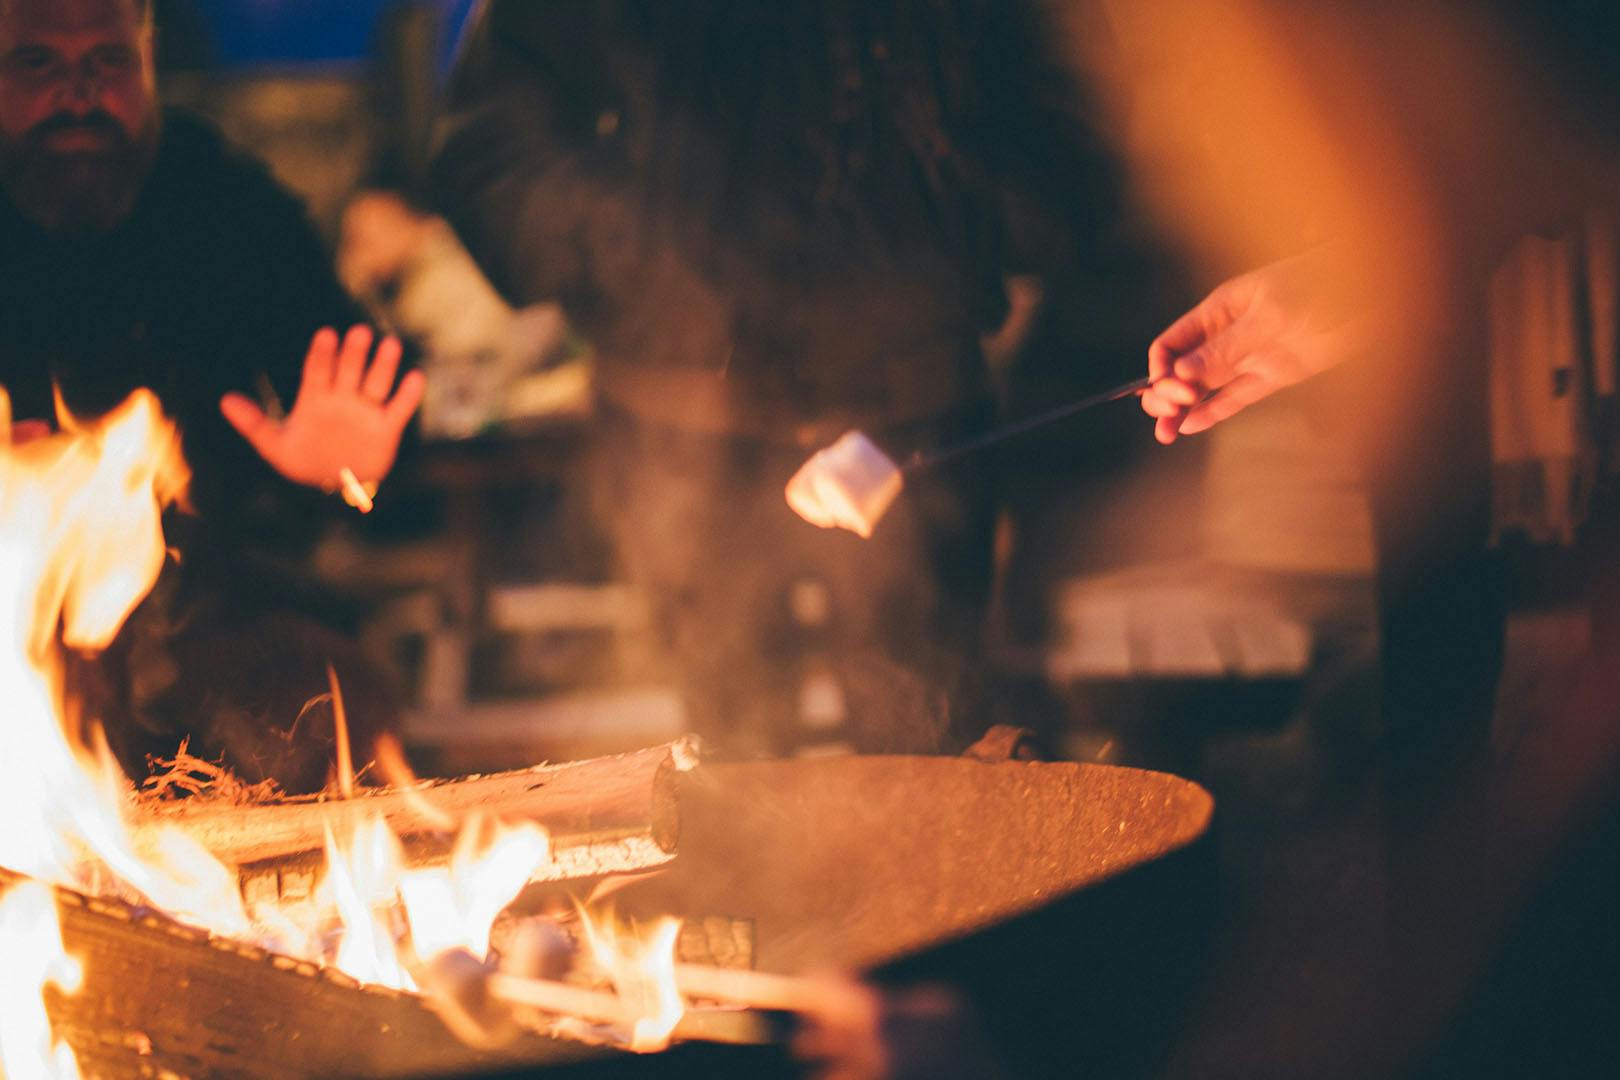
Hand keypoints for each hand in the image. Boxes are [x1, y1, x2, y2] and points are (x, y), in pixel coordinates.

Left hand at [220, 325, 424, 488]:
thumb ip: (254, 424)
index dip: (322, 354)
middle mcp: (343, 399)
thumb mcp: (275, 446)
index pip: (318, 371)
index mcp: (316, 399)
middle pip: (350, 371)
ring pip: (377, 383)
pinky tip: (414, 378)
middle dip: (354, 353)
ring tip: (390, 345)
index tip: (326, 336)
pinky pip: (399, 409)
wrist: (336, 486)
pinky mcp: (387, 428)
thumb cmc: (306, 462)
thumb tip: (225, 400)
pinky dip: (408, 395)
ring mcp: (366, 412)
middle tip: (359, 334)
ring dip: (384, 365)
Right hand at [1141, 253, 1360, 443]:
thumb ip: (1226, 347)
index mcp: (1219, 310)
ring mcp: (1250, 357)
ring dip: (1183, 409)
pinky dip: (1213, 412)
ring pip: (1204, 388)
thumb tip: (1181, 374)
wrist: (1373, 294)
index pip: (1172, 344)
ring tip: (1165, 434)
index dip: (1162, 368)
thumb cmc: (1321, 287)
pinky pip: (1235, 397)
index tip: (1171, 390)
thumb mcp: (1269, 314)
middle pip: (1182, 369)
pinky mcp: (1273, 376)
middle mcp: (1228, 335)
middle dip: (1166, 392)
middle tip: (1167, 414)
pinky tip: (1191, 426)